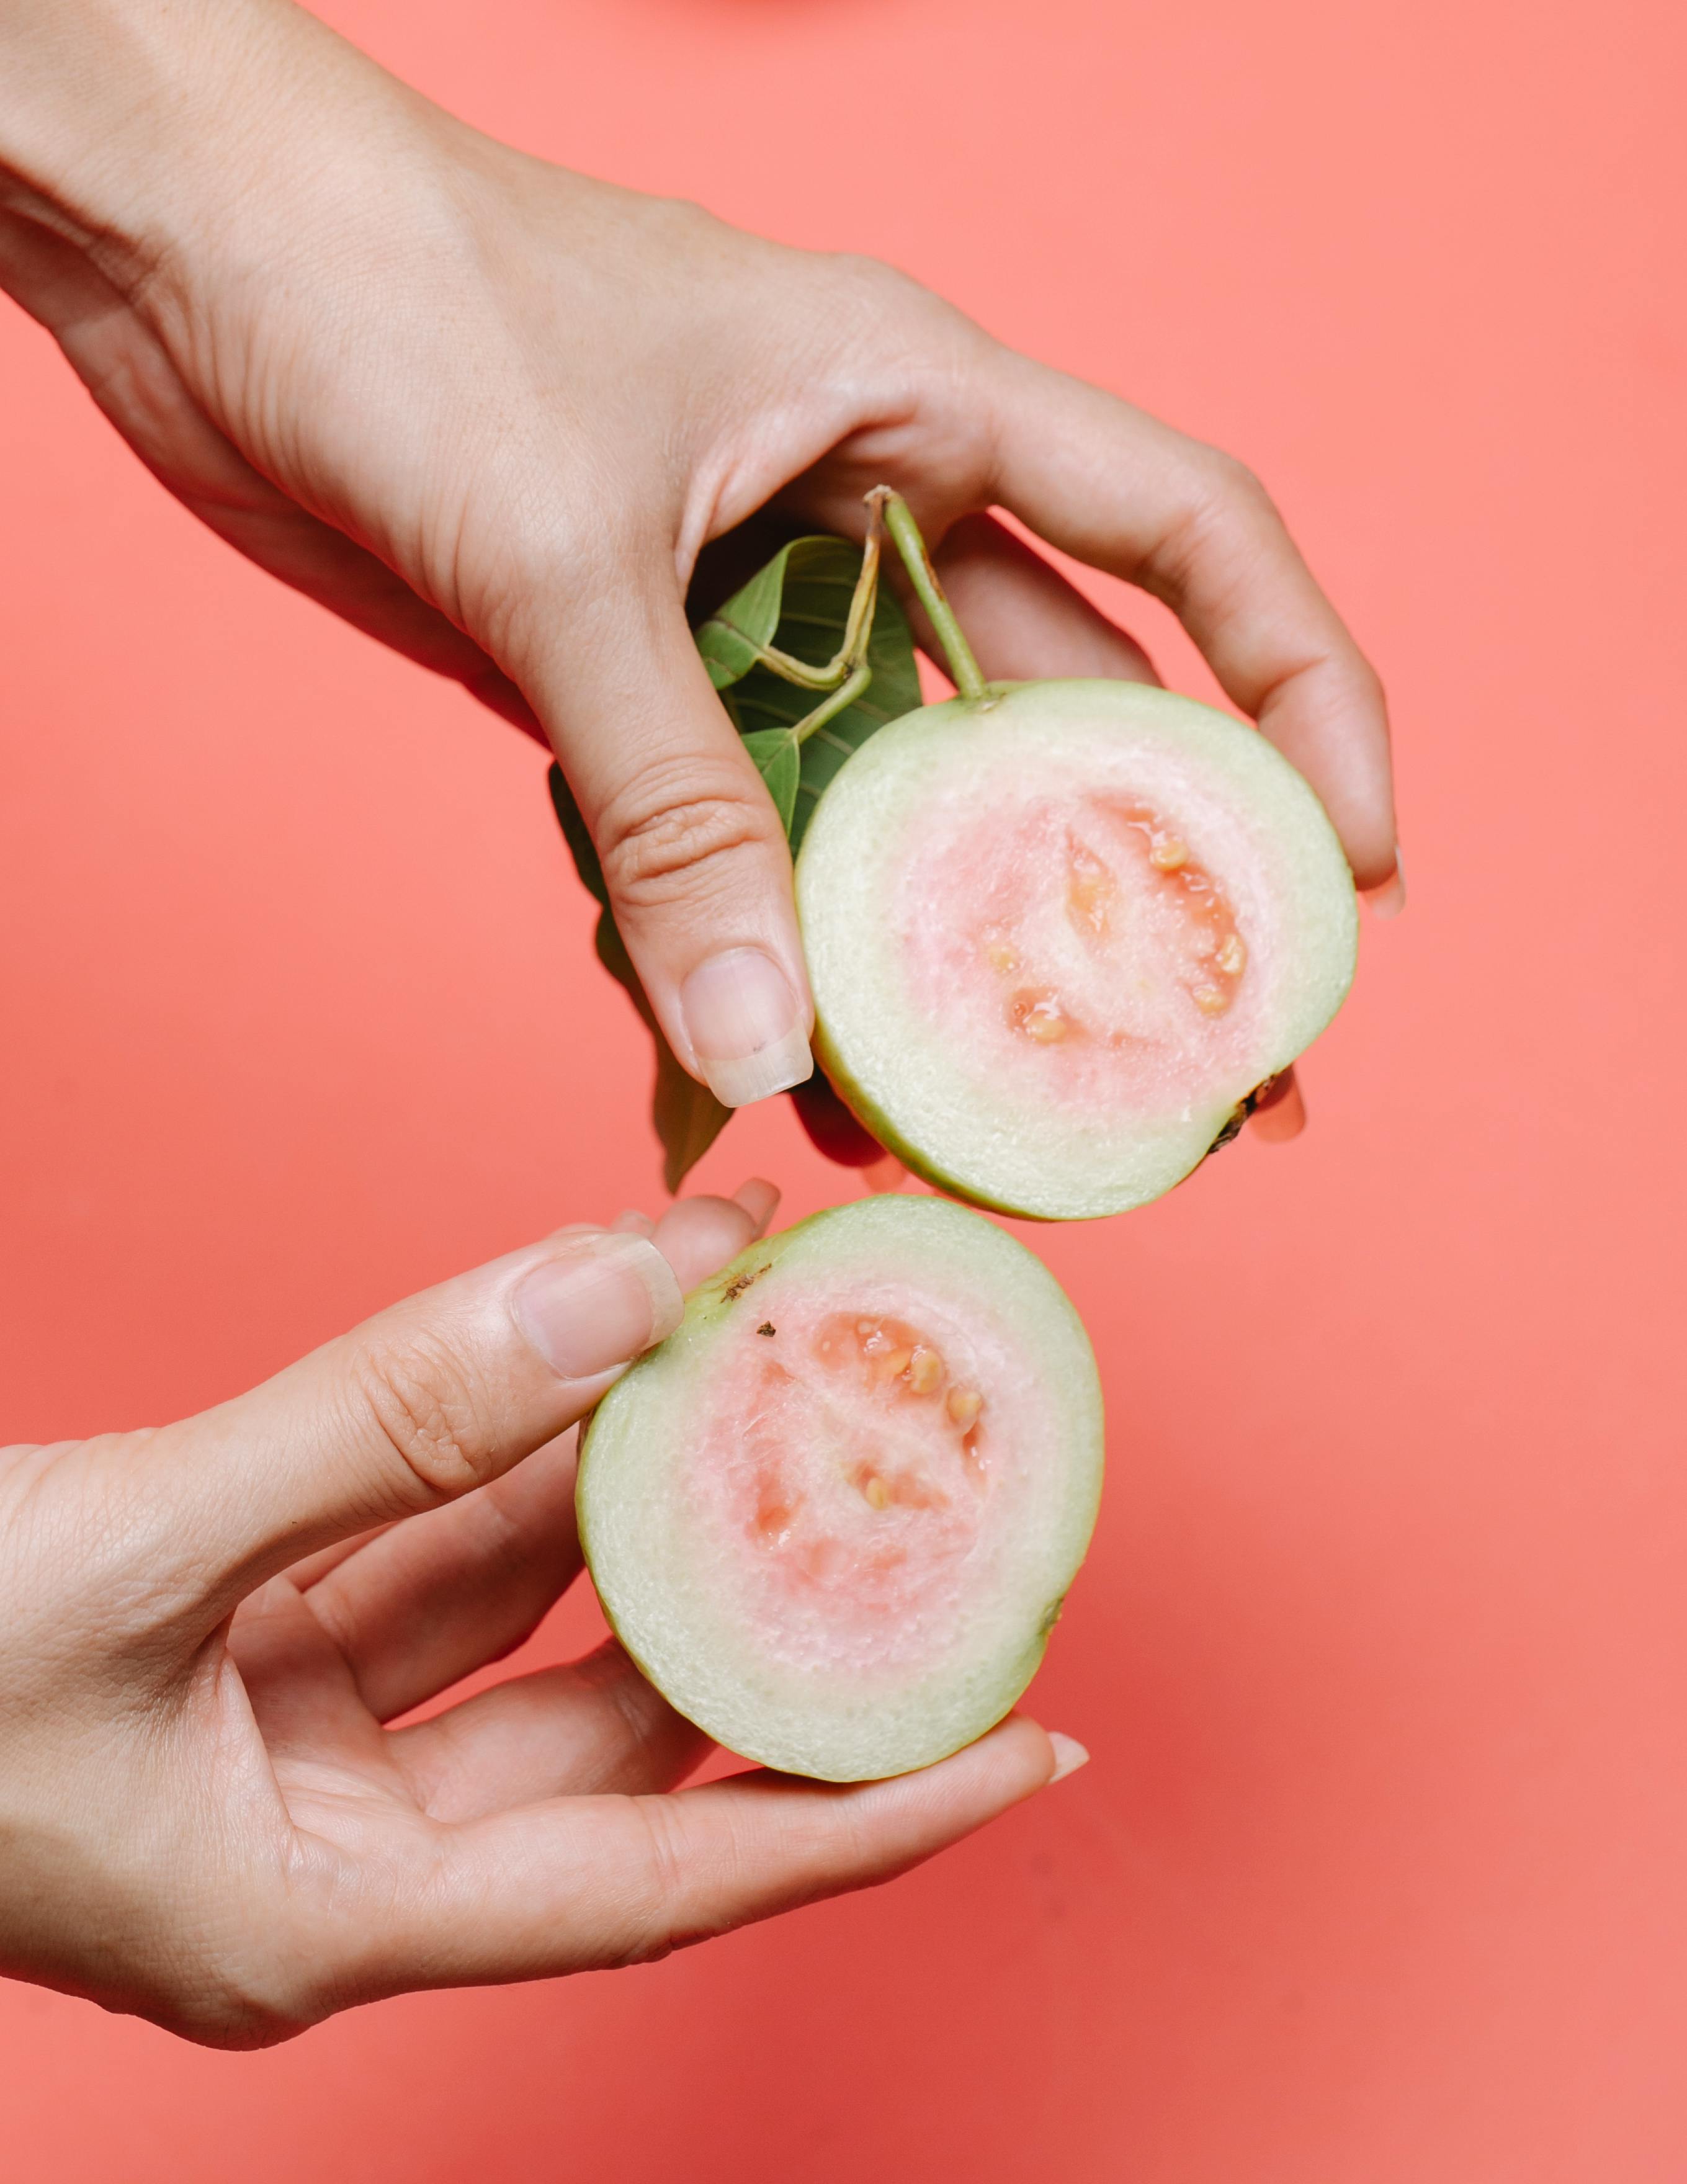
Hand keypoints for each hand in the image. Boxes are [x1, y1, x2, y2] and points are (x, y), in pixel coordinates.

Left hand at [0, 0, 1398, 1122]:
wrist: (187, 250)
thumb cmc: (393, 291)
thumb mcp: (563, 552)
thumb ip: (668, 801)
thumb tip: (766, 1041)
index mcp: (915, 405)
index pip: (1192, 539)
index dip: (1301, 696)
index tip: (1350, 863)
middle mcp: (862, 507)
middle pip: (1057, 717)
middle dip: (1122, 887)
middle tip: (1183, 1063)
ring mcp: (748, 602)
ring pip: (884, 804)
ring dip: (916, 954)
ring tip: (962, 1116)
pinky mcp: (633, 676)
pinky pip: (731, 834)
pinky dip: (747, 944)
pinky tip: (765, 1066)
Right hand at [0, 1181, 1072, 2045]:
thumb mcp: (132, 1555)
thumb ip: (384, 1420)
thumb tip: (623, 1289)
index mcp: (320, 1918)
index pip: (666, 1881)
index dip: (864, 1819)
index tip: (1039, 1752)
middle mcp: (333, 1842)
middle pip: (615, 1726)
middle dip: (768, 1600)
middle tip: (934, 1487)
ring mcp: (287, 1734)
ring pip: (524, 1603)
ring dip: (643, 1478)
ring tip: (788, 1351)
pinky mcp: (241, 1631)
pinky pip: (428, 1535)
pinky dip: (520, 1440)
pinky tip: (614, 1340)